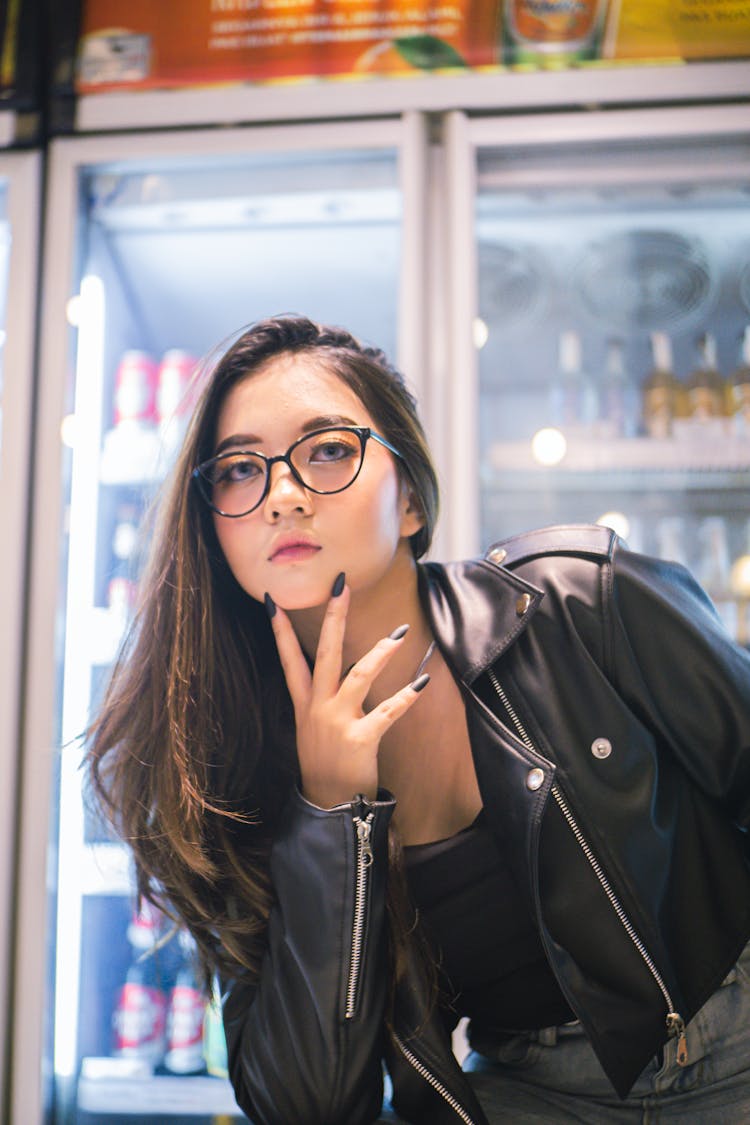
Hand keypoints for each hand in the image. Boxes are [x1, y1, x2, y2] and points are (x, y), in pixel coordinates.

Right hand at [265, 575, 428, 808]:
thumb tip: (345, 669)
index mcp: (305, 703)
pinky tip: (421, 683)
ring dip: (380, 652)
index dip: (280, 629)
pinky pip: (387, 712)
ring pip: (358, 676)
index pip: (289, 658)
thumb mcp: (314, 727)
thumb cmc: (325, 763)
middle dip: (334, 617)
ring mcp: (338, 722)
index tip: (273, 599)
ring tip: (400, 633)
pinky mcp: (361, 739)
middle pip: (325, 654)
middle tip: (342, 586)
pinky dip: (406, 697)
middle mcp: (318, 707)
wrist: (328, 805)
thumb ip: (324, 698)